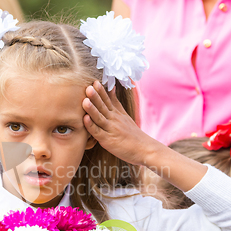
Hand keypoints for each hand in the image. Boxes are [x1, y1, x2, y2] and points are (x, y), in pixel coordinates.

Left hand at [82, 81, 206, 190]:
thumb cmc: (133, 134)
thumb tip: (111, 87)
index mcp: (117, 113)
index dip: (101, 91)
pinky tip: (85, 119)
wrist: (145, 149)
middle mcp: (114, 119)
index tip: (95, 81)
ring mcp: (111, 129)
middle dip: (96, 96)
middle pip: (103, 106)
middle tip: (89, 86)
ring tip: (85, 100)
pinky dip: (91, 126)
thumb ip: (115, 102)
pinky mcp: (108, 140)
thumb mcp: (124, 115)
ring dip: (92, 109)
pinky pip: (98, 132)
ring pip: (100, 117)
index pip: (108, 99)